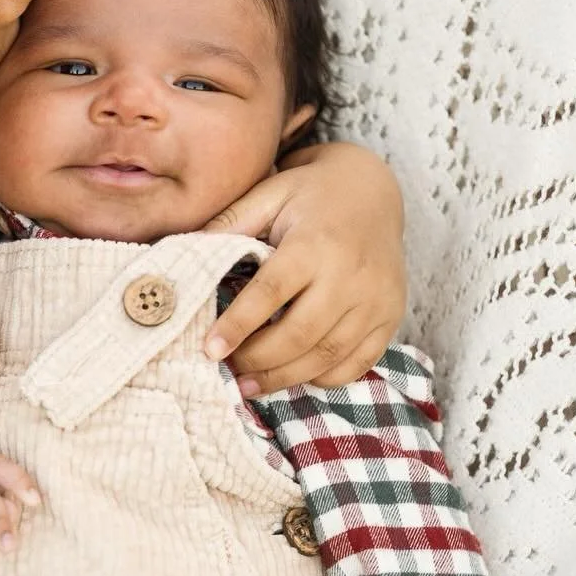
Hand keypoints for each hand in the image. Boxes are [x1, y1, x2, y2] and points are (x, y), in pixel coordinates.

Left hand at [201, 142, 405, 395]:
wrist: (372, 191)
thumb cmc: (308, 196)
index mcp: (315, 243)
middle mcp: (350, 275)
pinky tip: (293, 375)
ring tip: (250, 385)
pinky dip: (322, 378)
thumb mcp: (267, 196)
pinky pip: (356, 364)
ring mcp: (376, 299)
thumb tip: (184, 262)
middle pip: (299, 335)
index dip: (237, 326)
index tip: (210, 350)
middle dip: (258, 360)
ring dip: (284, 378)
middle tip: (228, 370)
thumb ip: (228, 226)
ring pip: (327, 356)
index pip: (270, 293)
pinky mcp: (390, 317)